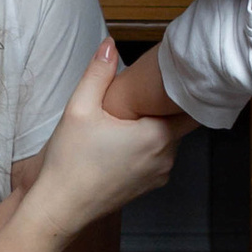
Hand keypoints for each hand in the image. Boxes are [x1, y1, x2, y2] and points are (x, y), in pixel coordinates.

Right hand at [30, 42, 186, 236]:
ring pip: (168, 141)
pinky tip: (124, 141)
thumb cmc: (69, 160)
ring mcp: (159, 175)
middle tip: (145, 93)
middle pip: (180, 122)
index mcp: (156, 135)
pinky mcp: (148, 187)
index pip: (190, 106)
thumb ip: (98, 73)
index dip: (184, 90)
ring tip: (131, 117)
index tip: (174, 77)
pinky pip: (157, 159)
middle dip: (166, 107)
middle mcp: (166, 157)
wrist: (60, 207)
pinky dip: (148, 147)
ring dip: (155, 128)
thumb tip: (109, 44)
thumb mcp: (79, 109)